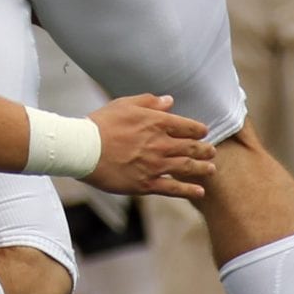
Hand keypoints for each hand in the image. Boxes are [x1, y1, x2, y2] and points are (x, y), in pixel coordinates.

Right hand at [86, 94, 215, 199]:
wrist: (82, 149)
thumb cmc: (99, 124)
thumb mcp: (123, 104)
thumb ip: (148, 102)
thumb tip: (169, 101)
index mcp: (156, 123)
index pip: (187, 126)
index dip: (198, 129)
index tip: (203, 132)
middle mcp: (161, 144)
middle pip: (192, 147)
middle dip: (205, 149)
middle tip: (211, 151)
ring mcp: (155, 165)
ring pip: (187, 167)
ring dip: (203, 168)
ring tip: (211, 170)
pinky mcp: (146, 184)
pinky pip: (173, 188)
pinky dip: (189, 190)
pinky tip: (200, 192)